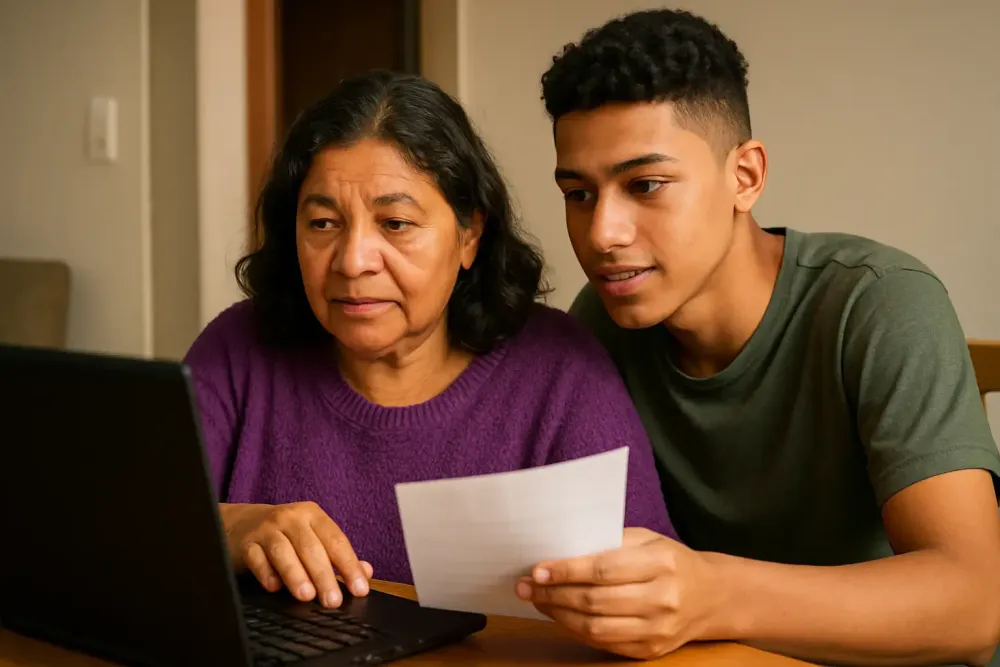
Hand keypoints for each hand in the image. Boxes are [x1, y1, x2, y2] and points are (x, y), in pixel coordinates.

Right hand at [220, 501, 373, 607]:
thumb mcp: (313, 537)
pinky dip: (266, 573)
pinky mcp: (246, 543)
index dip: (349, 565)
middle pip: (311, 547)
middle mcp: (291, 518)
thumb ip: (338, 555)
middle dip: (324, 575)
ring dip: (296, 574)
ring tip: (307, 596)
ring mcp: (266, 529)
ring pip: (283, 551)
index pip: (336, 540)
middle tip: (333, 601)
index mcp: (313, 515)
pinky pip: (256, 559)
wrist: (241, 523)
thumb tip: (366, 572)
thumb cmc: (286, 535)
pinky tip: (274, 588)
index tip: (359, 589)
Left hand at [515, 527, 724, 659]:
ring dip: (559, 615)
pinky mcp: (651, 651)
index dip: (566, 571)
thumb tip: (561, 551)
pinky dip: (576, 631)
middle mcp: (662, 598)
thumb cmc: (671, 561)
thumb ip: (609, 543)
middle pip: (595, 601)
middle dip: (554, 594)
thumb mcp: (648, 540)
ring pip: (595, 628)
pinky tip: (560, 617)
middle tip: (526, 586)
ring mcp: (657, 629)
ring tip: (537, 601)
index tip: (537, 570)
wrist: (712, 596)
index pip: (603, 569)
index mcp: (660, 564)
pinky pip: (604, 644)